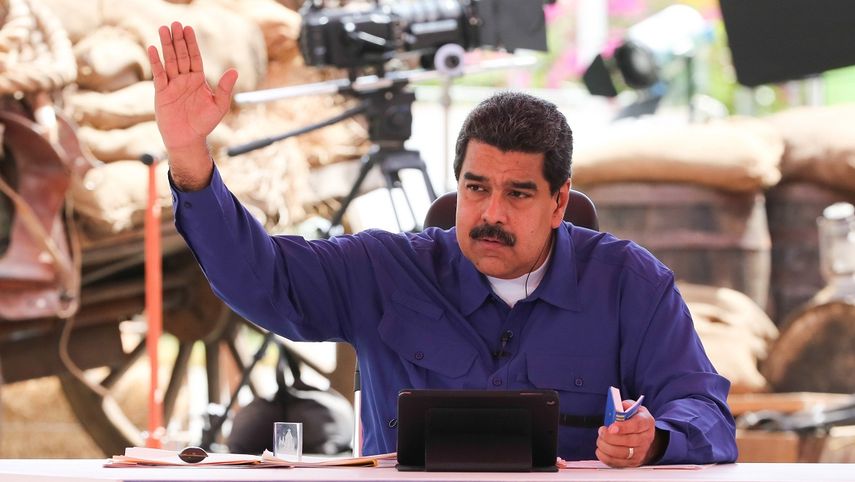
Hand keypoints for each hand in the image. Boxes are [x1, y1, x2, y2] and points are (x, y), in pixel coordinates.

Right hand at [147, 22, 237, 189]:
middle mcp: (185, 79)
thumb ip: (224, 88)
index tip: (188, 29)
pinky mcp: (162, 92)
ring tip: (163, 29)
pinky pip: (159, 74)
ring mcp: (172, 85)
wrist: (188, 139)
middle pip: (180, 55)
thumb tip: (234, 71)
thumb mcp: (219, 105)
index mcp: (198, 80)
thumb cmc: (204, 124)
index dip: (191, 43)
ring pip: (169, 61)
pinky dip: (156, 62)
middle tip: (174, 24)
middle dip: (178, 40)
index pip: (194, 57)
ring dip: (166, 46)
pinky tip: (153, 48)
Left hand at [595, 401, 662, 467]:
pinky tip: (601, 450)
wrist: (645, 436)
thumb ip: (625, 406)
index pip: (636, 425)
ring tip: (600, 440)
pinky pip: (618, 463)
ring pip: (622, 453)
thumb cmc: (636, 420)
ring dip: (606, 447)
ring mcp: (640, 452)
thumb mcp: (634, 409)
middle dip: (610, 437)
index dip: (623, 427)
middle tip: (601, 431)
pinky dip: (606, 457)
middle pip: (628, 441)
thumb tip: (618, 407)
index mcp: (646, 423)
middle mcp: (645, 439)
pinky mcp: (633, 462)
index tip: (611, 427)